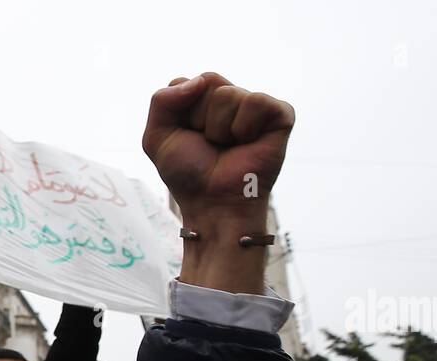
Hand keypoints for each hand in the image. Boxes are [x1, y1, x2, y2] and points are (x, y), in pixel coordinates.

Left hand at [142, 74, 293, 294]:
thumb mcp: (157, 138)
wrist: (214, 203)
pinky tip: (248, 144)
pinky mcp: (280, 114)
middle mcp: (230, 98)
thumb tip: (200, 80)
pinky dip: (245, 128)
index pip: (183, 82)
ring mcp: (255, 106)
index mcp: (202, 100)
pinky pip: (256, 101)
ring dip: (221, 128)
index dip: (180, 115)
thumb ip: (161, 100)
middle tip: (210, 144)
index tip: (187, 139)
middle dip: (200, 118)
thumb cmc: (189, 175)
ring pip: (229, 93)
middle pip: (208, 80)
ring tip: (228, 148)